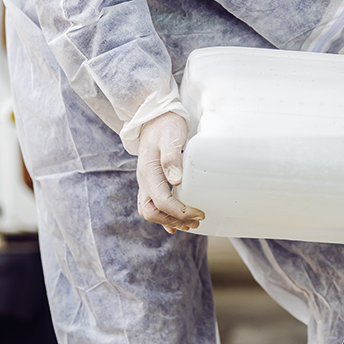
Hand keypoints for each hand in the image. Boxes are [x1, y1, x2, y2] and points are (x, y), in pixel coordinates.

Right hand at [136, 112, 203, 233]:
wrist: (155, 118)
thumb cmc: (165, 126)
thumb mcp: (171, 137)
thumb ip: (171, 158)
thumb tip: (176, 180)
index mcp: (149, 172)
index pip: (162, 202)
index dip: (181, 212)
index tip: (199, 213)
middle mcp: (144, 181)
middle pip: (152, 212)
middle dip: (174, 220)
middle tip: (196, 222)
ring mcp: (145, 183)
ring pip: (151, 211)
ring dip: (169, 221)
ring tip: (190, 224)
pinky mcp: (151, 182)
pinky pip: (151, 206)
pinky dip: (163, 217)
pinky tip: (176, 224)